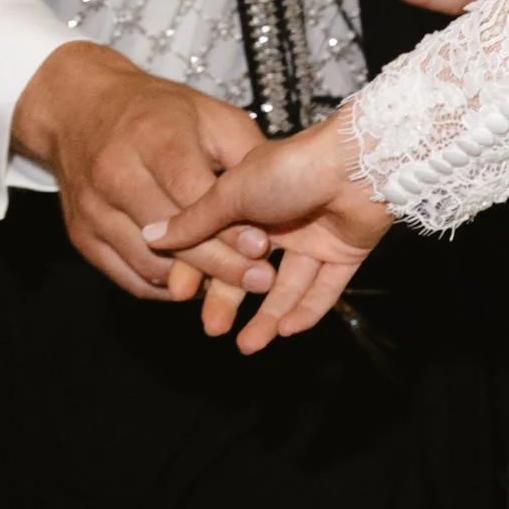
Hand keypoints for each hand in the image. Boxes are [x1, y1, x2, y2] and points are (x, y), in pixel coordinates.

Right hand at [12, 41, 266, 304]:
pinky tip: (197, 283)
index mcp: (150, 136)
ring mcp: (92, 209)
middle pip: (169, 236)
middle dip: (219, 263)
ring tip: (235, 286)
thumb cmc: (158, 113)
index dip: (226, 225)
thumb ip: (244, 157)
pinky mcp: (81, 236)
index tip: (260, 246)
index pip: (190, 193)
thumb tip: (278, 204)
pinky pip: (129, 277)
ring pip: (149, 263)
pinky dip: (167, 287)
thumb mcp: (211, 115)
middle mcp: (114, 174)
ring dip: (196, 281)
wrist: (80, 109)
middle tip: (260, 280)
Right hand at [149, 102, 390, 350]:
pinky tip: (286, 331)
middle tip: (212, 328)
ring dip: (268, 316)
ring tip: (246, 345)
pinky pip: (323, 290)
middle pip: (250, 270)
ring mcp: (314, 238)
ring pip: (286, 286)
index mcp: (250, 199)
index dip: (199, 268)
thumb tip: (151, 235)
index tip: (180, 292)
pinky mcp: (345, 253)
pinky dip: (306, 311)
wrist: (356, 162)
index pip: (218, 243)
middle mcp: (281, 221)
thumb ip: (194, 220)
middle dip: (230, 300)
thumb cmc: (292, 166)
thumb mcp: (230, 192)